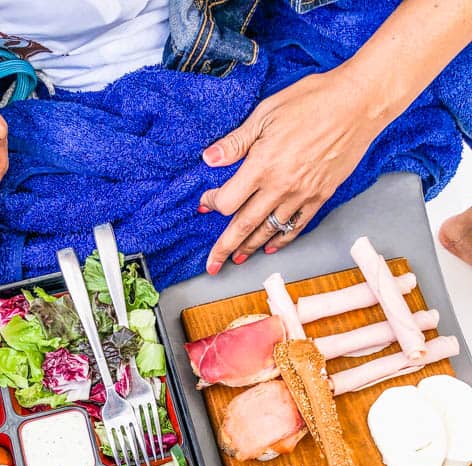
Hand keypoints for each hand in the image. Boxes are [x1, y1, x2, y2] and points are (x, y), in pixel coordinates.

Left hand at [199, 67, 382, 273]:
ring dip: (250, 247)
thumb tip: (209, 158)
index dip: (213, 203)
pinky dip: (281, 239)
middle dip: (224, 247)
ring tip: (237, 258)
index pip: (228, 201)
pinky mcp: (320, 197)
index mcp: (262, 165)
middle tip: (212, 264)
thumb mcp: (266, 113)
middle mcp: (280, 186)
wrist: (358, 104)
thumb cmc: (312, 101)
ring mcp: (301, 195)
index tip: (206, 202)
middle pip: (244, 225)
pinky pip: (296, 226)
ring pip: (269, 230)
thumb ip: (236, 141)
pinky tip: (270, 247)